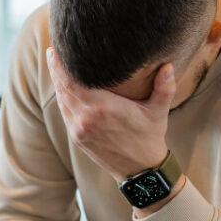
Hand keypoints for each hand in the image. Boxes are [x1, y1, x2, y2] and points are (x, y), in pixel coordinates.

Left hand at [47, 47, 175, 182]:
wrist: (139, 171)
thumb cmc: (149, 138)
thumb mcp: (158, 112)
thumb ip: (164, 87)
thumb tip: (168, 66)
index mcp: (102, 108)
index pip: (72, 83)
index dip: (60, 66)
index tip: (55, 50)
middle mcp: (86, 119)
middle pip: (62, 89)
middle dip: (56, 69)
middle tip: (53, 51)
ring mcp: (79, 130)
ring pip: (61, 101)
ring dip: (57, 83)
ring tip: (56, 65)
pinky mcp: (77, 138)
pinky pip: (65, 113)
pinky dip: (62, 98)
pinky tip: (63, 88)